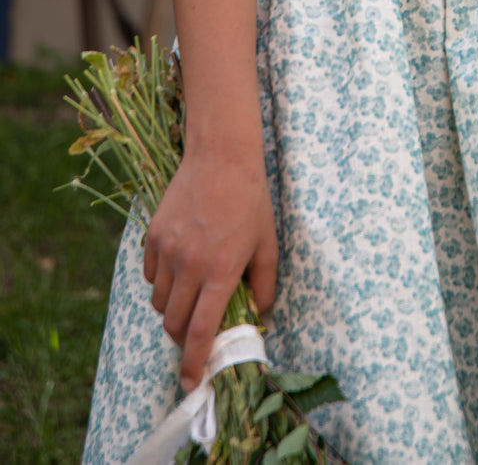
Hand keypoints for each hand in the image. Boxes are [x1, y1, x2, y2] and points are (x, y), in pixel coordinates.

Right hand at [143, 146, 277, 391]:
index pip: (200, 331)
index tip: (191, 382)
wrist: (222, 156)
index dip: (194, 362)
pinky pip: (150, 275)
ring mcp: (167, 249)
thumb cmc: (250, 199)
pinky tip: (180, 269)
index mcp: (221, 270)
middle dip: (183, 339)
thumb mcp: (267, 244)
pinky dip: (161, 283)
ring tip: (192, 294)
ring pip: (159, 302)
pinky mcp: (153, 235)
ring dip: (172, 309)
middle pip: (173, 324)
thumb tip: (262, 318)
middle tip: (196, 335)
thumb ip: (265, 285)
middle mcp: (190, 264)